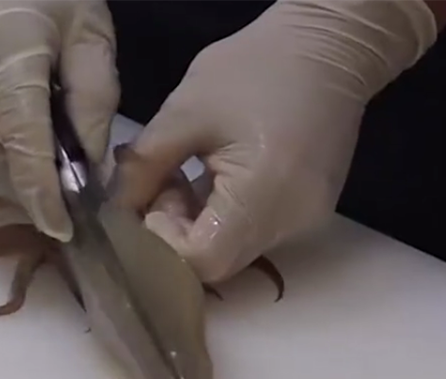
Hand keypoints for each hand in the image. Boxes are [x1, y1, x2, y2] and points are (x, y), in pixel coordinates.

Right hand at [0, 0, 119, 240]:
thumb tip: (91, 164)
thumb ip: (93, 102)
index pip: (24, 150)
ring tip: (46, 169)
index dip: (43, 197)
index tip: (62, 230)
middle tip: (62, 200)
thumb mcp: (89, 34)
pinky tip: (20, 135)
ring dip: (12, 168)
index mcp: (9, 66)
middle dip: (28, 190)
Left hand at [112, 0, 436, 282]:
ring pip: (232, 250)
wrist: (329, 48)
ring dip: (198, 225)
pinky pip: (252, 234)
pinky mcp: (306, 215)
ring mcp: (303, 223)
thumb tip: (116, 210)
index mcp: (264, 194)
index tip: (151, 200)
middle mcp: (289, 223)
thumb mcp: (185, 111)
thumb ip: (144, 167)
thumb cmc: (254, 69)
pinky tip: (216, 178)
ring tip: (189, 176)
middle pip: (217, 263)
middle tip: (166, 184)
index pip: (202, 260)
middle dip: (177, 233)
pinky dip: (223, 218)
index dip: (163, 243)